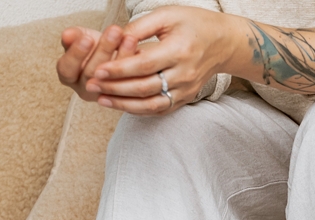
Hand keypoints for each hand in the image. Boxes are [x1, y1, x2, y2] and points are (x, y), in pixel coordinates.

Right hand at [56, 24, 138, 102]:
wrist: (113, 55)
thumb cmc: (94, 46)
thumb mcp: (82, 37)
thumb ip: (75, 36)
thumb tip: (67, 35)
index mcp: (69, 76)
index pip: (66, 69)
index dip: (76, 55)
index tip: (87, 39)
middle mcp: (84, 89)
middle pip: (90, 74)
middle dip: (104, 50)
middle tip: (114, 31)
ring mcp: (104, 95)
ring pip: (111, 80)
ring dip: (122, 56)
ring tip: (129, 37)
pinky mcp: (122, 97)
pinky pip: (127, 84)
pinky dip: (134, 64)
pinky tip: (139, 50)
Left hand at [85, 6, 237, 114]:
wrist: (222, 43)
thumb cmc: (193, 24)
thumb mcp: (168, 15)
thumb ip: (140, 26)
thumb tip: (115, 38)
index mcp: (179, 50)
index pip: (144, 65)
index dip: (119, 70)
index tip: (97, 70)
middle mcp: (184, 74)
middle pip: (144, 87)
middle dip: (115, 88)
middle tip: (91, 85)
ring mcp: (185, 90)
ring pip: (150, 104)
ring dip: (123, 104)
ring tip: (101, 99)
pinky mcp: (184, 99)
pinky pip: (158, 109)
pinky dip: (138, 109)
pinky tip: (120, 105)